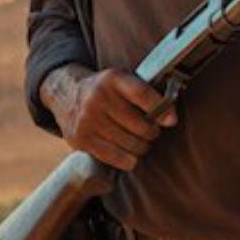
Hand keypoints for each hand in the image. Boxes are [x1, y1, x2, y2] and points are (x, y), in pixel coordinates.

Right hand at [59, 68, 177, 171]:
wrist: (67, 94)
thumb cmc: (106, 92)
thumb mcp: (121, 82)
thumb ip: (146, 94)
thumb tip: (171, 120)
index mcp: (111, 78)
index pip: (141, 94)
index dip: (161, 108)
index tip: (171, 121)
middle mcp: (97, 97)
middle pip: (139, 125)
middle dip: (151, 132)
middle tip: (150, 132)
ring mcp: (87, 119)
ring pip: (129, 143)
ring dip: (141, 147)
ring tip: (139, 142)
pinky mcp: (80, 139)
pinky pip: (114, 157)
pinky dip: (128, 160)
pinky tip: (130, 155)